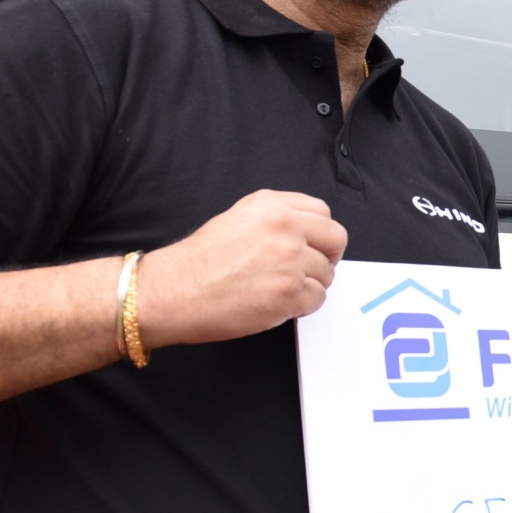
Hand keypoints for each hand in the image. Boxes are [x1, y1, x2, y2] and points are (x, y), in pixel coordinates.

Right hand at [137, 190, 348, 348]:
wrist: (174, 291)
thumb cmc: (199, 261)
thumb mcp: (238, 218)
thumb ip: (276, 218)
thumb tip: (306, 233)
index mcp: (272, 206)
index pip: (323, 212)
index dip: (320, 233)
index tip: (312, 246)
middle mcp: (285, 227)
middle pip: (336, 239)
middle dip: (327, 257)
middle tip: (309, 270)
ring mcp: (290, 260)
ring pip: (327, 274)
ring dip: (309, 285)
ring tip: (280, 290)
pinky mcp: (289, 292)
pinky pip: (318, 299)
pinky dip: (303, 306)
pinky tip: (278, 304)